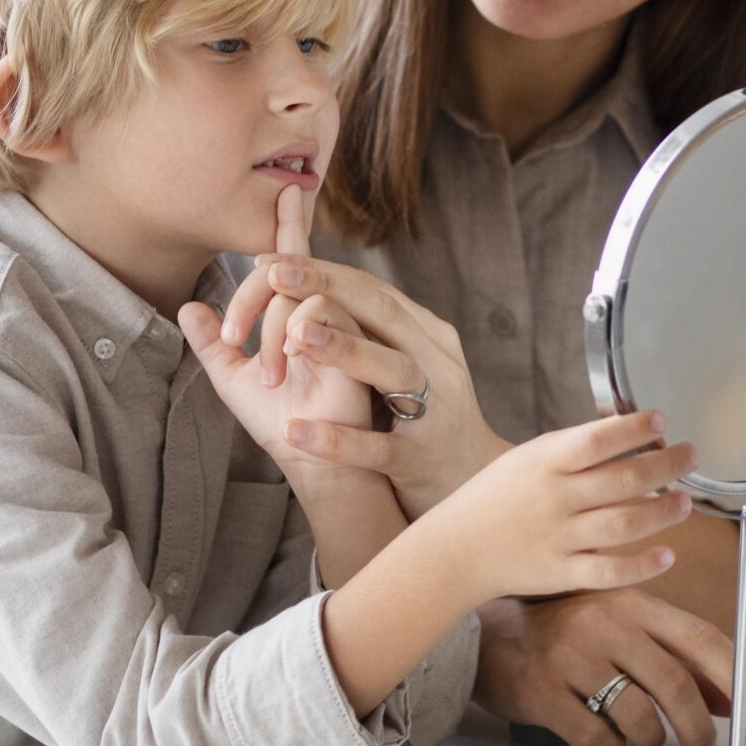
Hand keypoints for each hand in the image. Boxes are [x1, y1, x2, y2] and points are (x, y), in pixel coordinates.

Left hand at [177, 187, 404, 469]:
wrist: (325, 474)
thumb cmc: (286, 426)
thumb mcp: (237, 384)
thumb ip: (214, 346)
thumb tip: (187, 308)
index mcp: (305, 317)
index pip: (296, 264)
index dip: (289, 228)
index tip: (286, 192)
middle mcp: (332, 319)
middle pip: (292, 275)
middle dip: (252, 299)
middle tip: (232, 335)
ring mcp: (354, 339)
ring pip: (311, 305)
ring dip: (274, 337)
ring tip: (270, 374)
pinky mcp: (370, 371)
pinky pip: (337, 344)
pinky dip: (304, 353)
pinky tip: (289, 406)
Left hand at [222, 250, 505, 516]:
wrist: (475, 482)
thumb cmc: (429, 419)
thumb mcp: (409, 365)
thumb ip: (371, 330)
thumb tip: (315, 291)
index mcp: (428, 337)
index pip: (372, 291)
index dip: (322, 272)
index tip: (270, 262)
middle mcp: (435, 364)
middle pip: (382, 313)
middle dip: (327, 290)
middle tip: (274, 276)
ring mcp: (432, 411)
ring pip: (392, 370)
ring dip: (344, 350)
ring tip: (294, 337)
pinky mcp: (418, 460)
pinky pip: (376, 447)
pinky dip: (336, 440)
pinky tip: (294, 431)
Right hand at [417, 413, 696, 609]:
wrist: (456, 550)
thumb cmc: (495, 498)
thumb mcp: (527, 458)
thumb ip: (572, 448)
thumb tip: (625, 427)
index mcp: (545, 463)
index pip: (596, 440)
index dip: (633, 428)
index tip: (661, 420)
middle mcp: (555, 498)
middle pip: (623, 480)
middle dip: (666, 465)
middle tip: (691, 456)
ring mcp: (560, 538)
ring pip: (623, 525)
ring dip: (662, 512)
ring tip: (685, 502)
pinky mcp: (562, 573)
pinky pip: (609, 572)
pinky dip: (642, 566)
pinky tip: (667, 555)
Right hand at [474, 587, 745, 745]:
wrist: (489, 633)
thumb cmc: (564, 630)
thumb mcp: (622, 628)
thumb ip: (674, 657)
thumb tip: (730, 698)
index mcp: (633, 603)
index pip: (701, 639)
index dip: (738, 680)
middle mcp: (606, 623)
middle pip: (675, 685)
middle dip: (698, 729)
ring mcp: (572, 656)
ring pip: (639, 718)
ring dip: (650, 740)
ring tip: (640, 737)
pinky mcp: (543, 691)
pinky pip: (597, 739)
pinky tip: (599, 734)